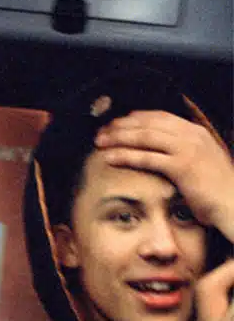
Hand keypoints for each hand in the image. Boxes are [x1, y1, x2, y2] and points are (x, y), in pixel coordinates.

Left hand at [94, 111, 233, 242]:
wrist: (233, 203)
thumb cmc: (214, 190)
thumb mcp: (199, 164)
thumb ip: (182, 153)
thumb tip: (161, 153)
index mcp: (196, 132)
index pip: (160, 117)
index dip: (135, 119)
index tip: (116, 123)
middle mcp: (192, 135)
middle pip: (149, 123)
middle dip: (122, 126)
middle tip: (101, 132)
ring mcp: (188, 149)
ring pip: (146, 137)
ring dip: (119, 138)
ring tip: (100, 142)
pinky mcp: (182, 166)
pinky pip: (148, 158)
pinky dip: (126, 156)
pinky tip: (110, 158)